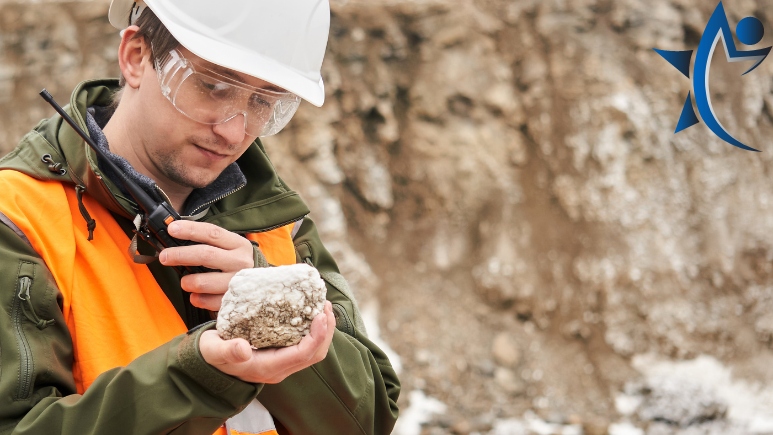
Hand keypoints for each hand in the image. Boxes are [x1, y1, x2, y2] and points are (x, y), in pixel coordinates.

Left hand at [159, 220, 253, 310]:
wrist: (266, 287)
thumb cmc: (239, 264)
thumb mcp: (232, 248)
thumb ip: (210, 242)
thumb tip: (177, 234)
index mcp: (238, 245)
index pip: (212, 233)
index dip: (191, 230)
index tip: (172, 229)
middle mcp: (240, 262)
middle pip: (205, 255)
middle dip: (180, 255)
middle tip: (165, 257)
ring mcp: (238, 282)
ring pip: (204, 281)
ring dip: (188, 281)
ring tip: (184, 282)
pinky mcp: (235, 301)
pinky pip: (209, 301)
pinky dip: (198, 299)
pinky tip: (195, 296)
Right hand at [199, 301, 335, 382]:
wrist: (207, 362)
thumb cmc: (211, 355)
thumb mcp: (213, 351)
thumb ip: (227, 350)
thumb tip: (243, 349)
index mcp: (268, 368)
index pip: (303, 355)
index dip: (317, 336)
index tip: (320, 314)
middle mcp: (280, 368)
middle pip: (315, 354)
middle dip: (326, 330)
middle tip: (325, 305)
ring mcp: (282, 363)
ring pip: (313, 350)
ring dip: (322, 329)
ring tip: (322, 305)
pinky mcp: (281, 355)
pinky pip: (305, 345)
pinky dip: (313, 329)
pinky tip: (310, 311)